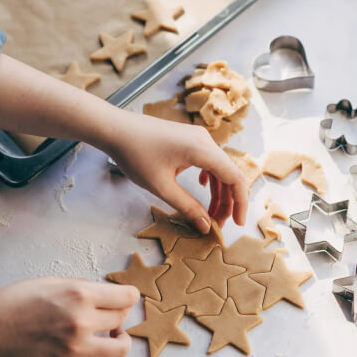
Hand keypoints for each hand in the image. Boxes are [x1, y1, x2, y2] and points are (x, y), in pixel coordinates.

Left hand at [0, 55, 246, 230]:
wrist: (116, 129)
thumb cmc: (136, 156)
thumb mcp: (162, 187)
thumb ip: (187, 207)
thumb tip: (206, 227)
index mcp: (202, 150)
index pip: (235, 178)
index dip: (240, 203)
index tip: (237, 224)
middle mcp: (205, 141)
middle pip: (229, 174)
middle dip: (227, 201)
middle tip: (218, 224)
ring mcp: (198, 137)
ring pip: (219, 168)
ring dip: (217, 192)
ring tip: (209, 213)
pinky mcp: (189, 138)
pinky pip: (209, 160)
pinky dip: (210, 178)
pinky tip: (202, 187)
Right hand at [0, 277, 139, 356]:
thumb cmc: (14, 303)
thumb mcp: (52, 280)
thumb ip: (82, 286)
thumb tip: (104, 293)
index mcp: (80, 294)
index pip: (128, 296)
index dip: (128, 295)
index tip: (122, 297)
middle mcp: (82, 320)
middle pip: (123, 318)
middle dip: (119, 313)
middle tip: (106, 313)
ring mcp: (76, 348)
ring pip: (121, 348)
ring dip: (120, 340)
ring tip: (109, 336)